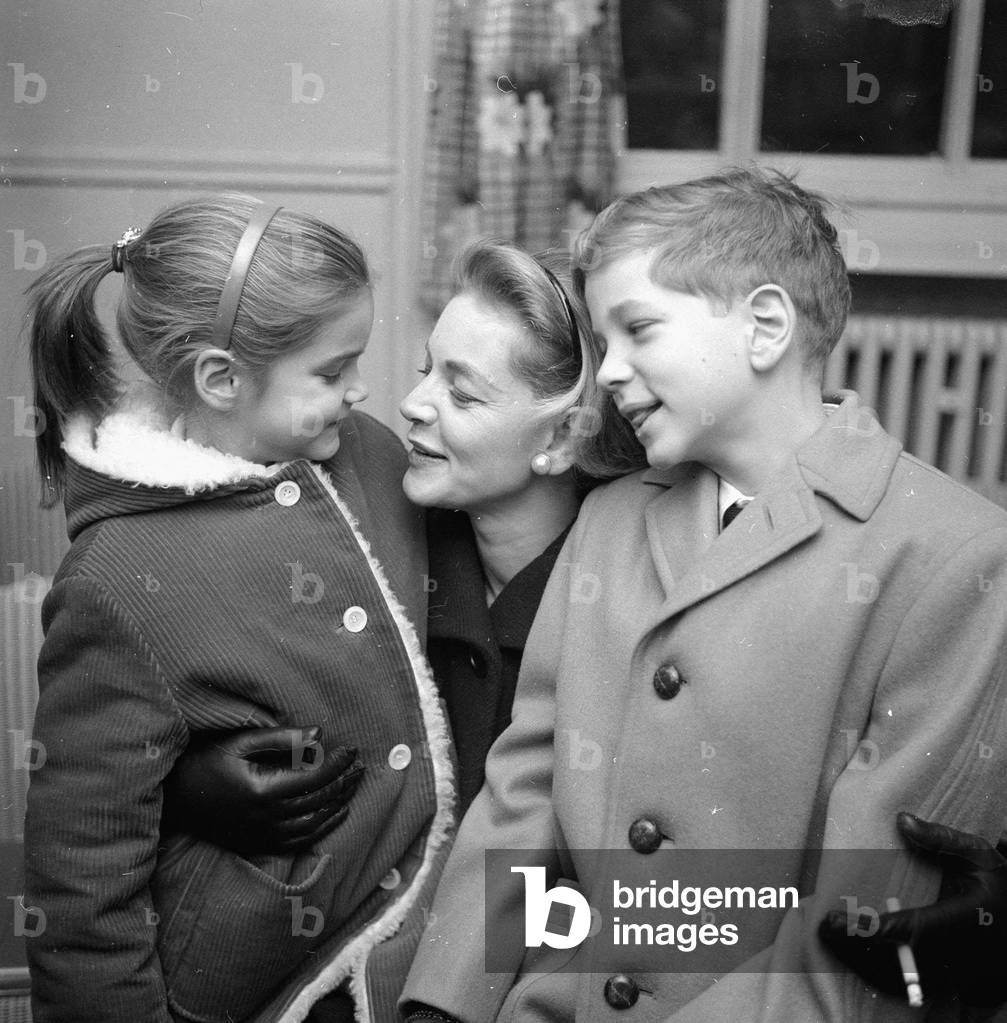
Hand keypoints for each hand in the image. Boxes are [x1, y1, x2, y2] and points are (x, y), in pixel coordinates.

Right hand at [162, 726, 363, 854]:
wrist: (175, 798)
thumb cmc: (207, 762)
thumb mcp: (241, 742)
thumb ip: (283, 738)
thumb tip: (321, 733)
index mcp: (265, 790)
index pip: (316, 778)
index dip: (338, 763)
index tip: (352, 749)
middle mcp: (268, 817)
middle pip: (320, 799)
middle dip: (344, 781)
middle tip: (360, 766)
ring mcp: (265, 834)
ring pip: (316, 822)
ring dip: (339, 803)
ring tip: (354, 785)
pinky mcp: (261, 843)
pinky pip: (302, 839)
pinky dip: (324, 826)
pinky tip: (337, 812)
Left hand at [819, 812, 1006, 1006]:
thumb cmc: (997, 880)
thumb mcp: (977, 853)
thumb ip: (941, 839)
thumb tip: (902, 820)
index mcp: (968, 918)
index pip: (913, 930)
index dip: (873, 930)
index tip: (836, 920)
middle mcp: (962, 952)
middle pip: (900, 961)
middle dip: (857, 949)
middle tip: (823, 930)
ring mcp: (958, 974)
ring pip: (903, 981)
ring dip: (863, 965)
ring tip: (831, 941)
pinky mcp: (952, 983)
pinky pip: (911, 986)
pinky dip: (878, 974)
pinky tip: (854, 955)